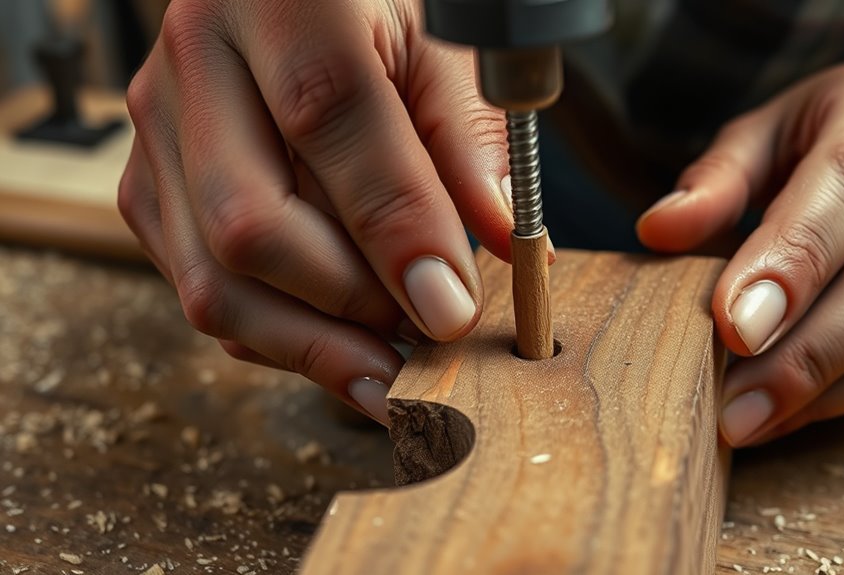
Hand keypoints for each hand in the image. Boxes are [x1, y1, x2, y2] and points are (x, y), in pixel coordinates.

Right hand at [118, 0, 524, 424]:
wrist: (291, 2)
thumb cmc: (377, 16)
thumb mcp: (443, 48)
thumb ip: (470, 140)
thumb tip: (502, 242)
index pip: (328, 117)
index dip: (395, 227)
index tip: (451, 306)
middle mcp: (195, 60)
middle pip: (248, 224)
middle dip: (348, 307)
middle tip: (426, 339)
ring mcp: (159, 131)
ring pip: (213, 282)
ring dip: (311, 347)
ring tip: (389, 371)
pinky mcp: (150, 187)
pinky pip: (203, 292)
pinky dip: (277, 336)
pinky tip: (340, 341)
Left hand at [637, 63, 843, 445]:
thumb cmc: (814, 158)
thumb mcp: (760, 141)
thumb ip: (715, 182)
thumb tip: (659, 229)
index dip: (793, 259)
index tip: (732, 322)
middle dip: (801, 350)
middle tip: (730, 399)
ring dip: (818, 390)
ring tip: (743, 419)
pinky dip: (843, 403)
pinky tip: (782, 415)